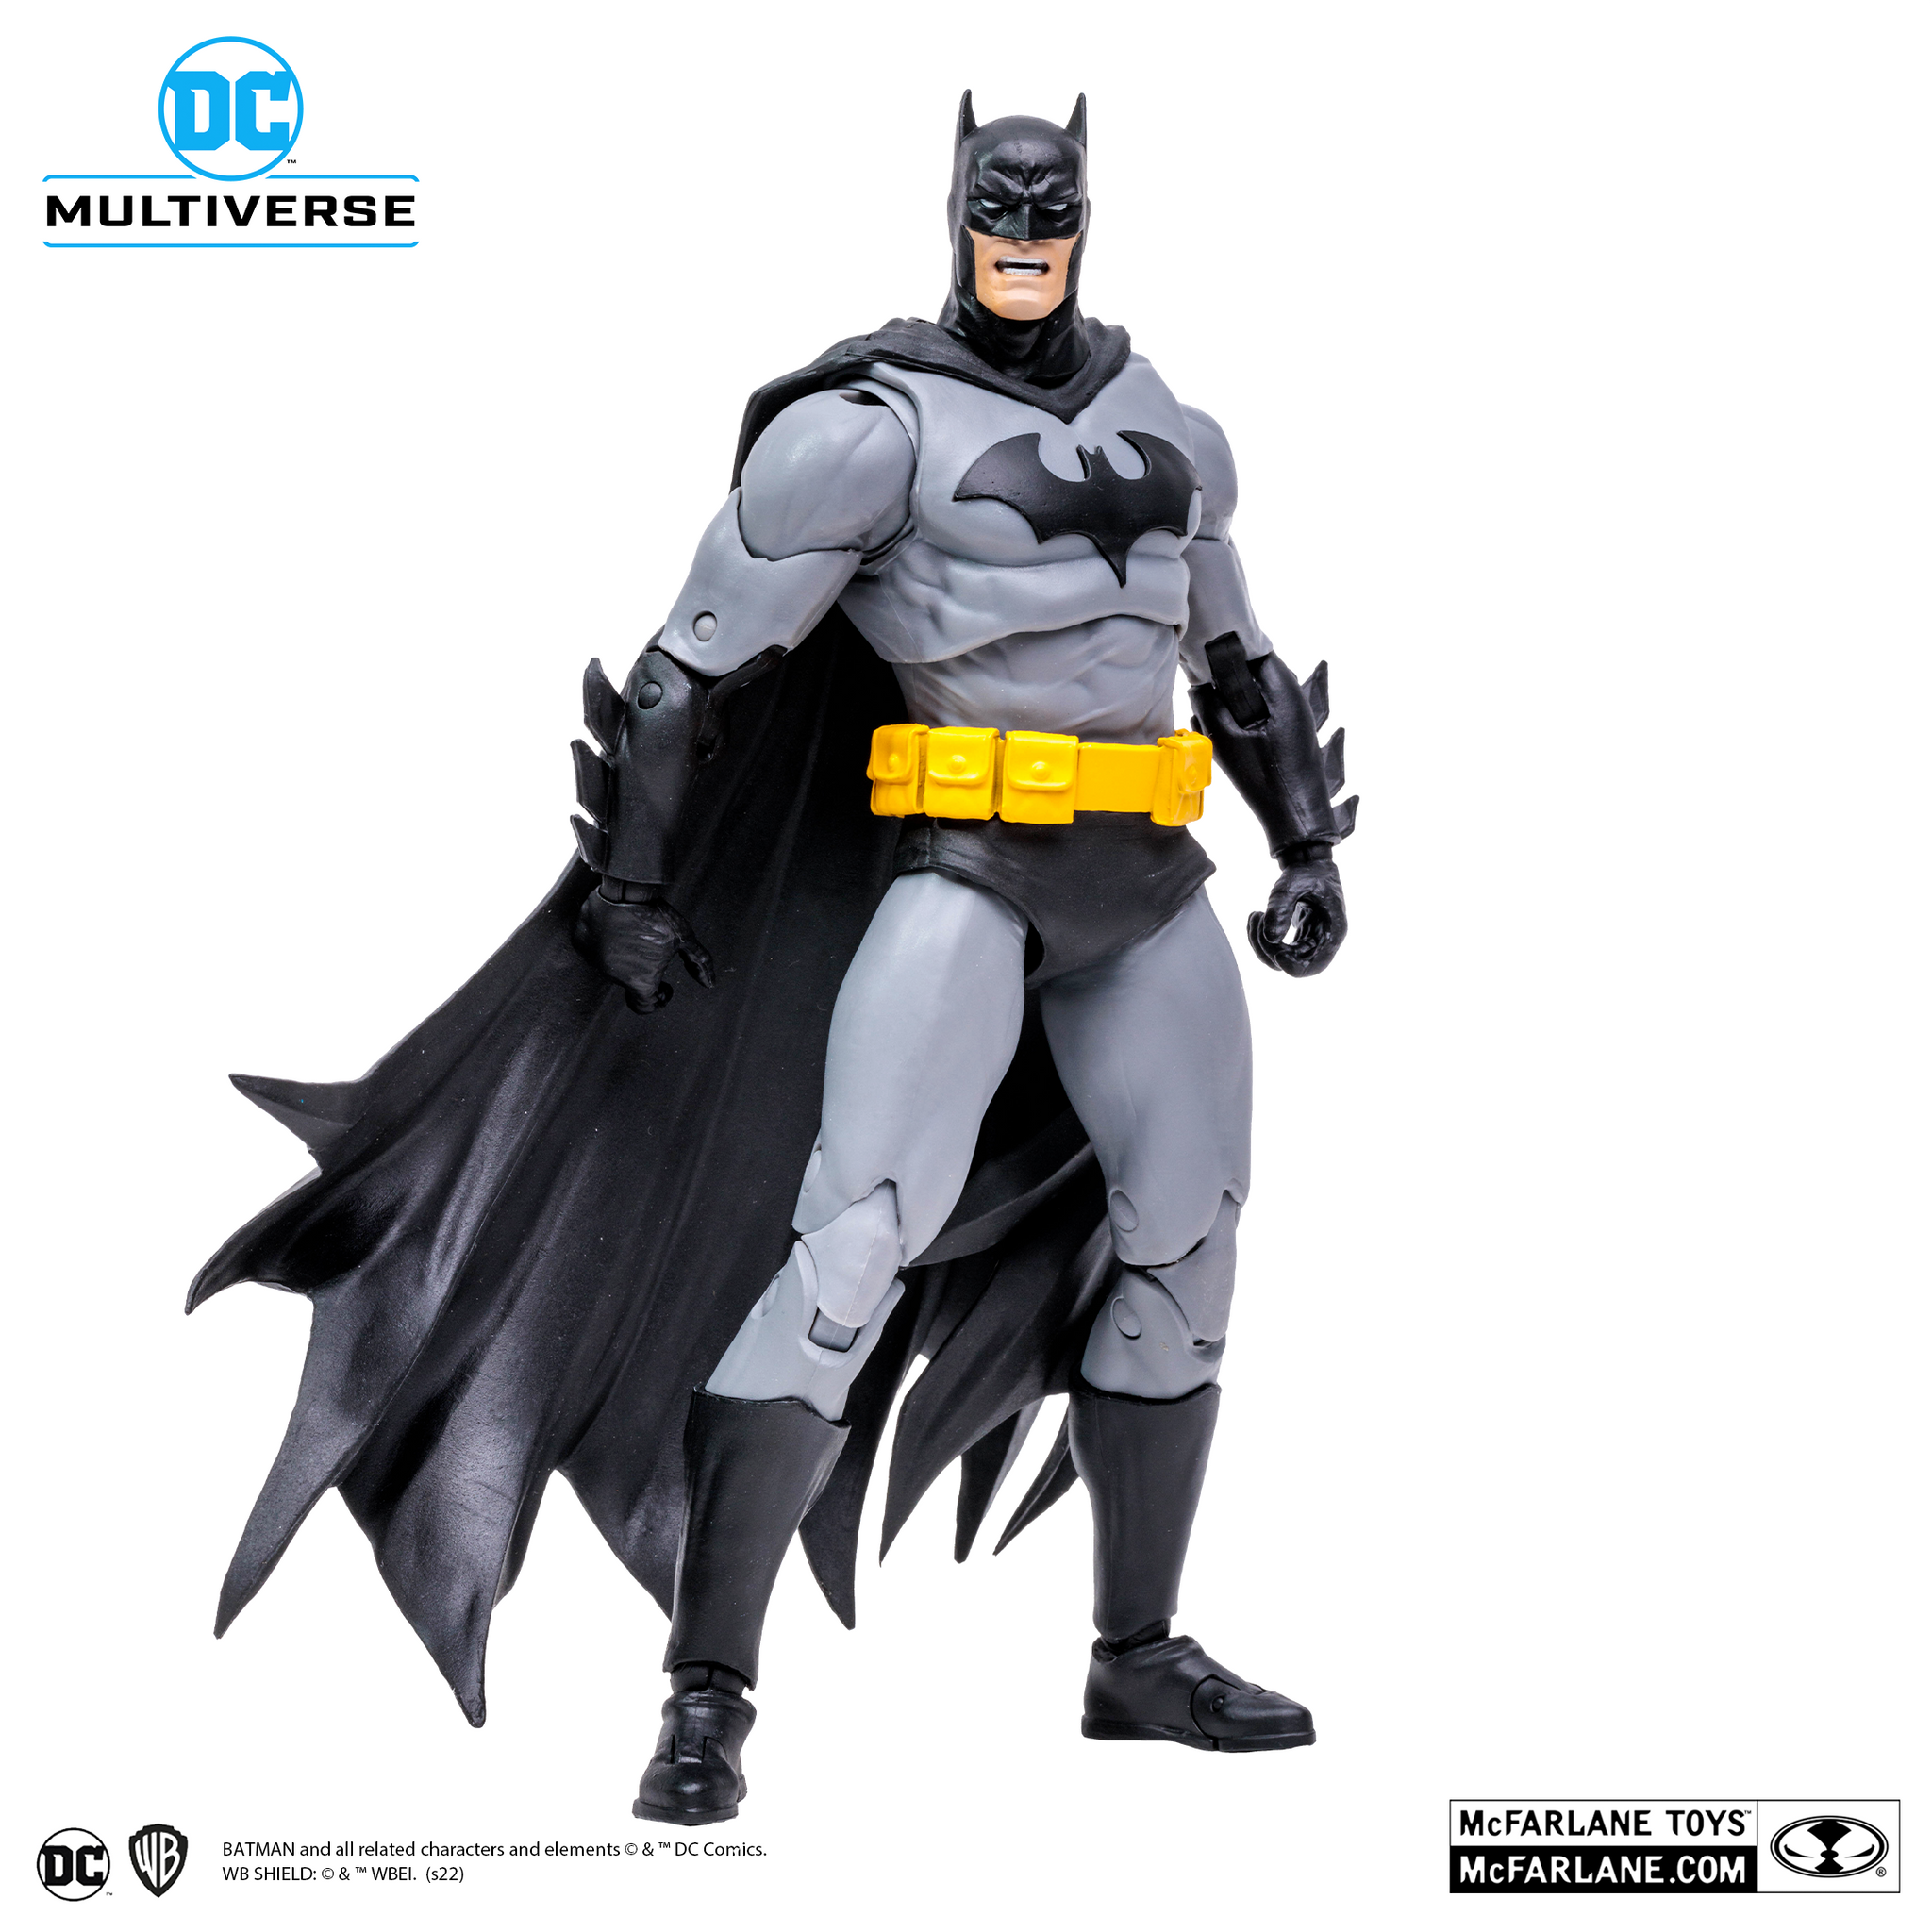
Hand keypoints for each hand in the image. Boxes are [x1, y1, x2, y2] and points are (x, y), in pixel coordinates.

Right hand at [573, 887, 714, 1013]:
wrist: (627, 889)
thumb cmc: (657, 917)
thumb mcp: (684, 938)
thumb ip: (699, 962)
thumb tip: (709, 983)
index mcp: (639, 981)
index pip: (645, 1006)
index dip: (658, 1000)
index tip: (665, 988)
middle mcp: (614, 976)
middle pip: (629, 982)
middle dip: (643, 970)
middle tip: (652, 948)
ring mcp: (594, 961)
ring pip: (611, 965)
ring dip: (624, 955)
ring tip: (635, 932)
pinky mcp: (581, 944)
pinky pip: (593, 949)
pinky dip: (604, 942)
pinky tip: (616, 926)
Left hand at [1246, 846, 1347, 977]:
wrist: (1309, 863)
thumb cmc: (1306, 871)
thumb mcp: (1292, 883)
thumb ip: (1280, 907)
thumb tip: (1270, 936)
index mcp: (1332, 931)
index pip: (1315, 965)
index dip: (1294, 967)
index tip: (1276, 954)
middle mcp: (1323, 941)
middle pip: (1294, 964)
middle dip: (1269, 948)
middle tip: (1258, 920)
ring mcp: (1311, 940)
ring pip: (1282, 958)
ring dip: (1261, 942)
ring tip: (1255, 915)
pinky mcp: (1299, 937)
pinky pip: (1278, 948)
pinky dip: (1262, 937)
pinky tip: (1256, 916)